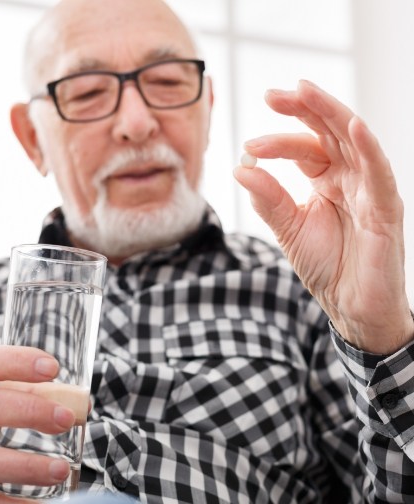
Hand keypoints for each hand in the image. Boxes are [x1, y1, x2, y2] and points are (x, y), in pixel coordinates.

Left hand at [234, 80, 413, 353]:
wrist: (351, 307)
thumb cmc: (326, 267)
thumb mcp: (289, 230)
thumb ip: (269, 200)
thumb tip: (241, 168)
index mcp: (327, 181)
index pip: (304, 149)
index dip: (278, 142)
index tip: (248, 147)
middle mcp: (350, 178)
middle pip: (329, 132)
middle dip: (303, 109)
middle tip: (272, 95)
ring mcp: (370, 190)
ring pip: (354, 141)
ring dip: (330, 114)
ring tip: (304, 92)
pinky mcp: (386, 209)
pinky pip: (380, 173)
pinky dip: (368, 149)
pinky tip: (351, 127)